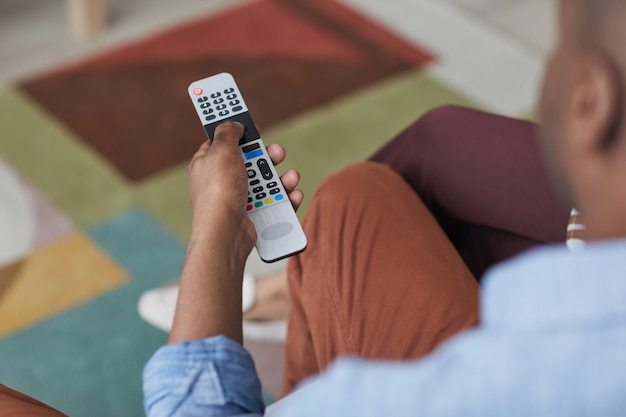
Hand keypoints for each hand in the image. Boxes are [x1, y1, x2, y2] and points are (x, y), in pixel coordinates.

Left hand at [170, 122, 302, 343]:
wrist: (225, 232)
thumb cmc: (219, 190)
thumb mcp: (221, 150)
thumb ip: (228, 132)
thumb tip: (233, 124)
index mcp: (208, 163)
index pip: (224, 143)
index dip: (239, 133)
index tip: (253, 127)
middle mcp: (223, 180)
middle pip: (251, 161)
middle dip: (268, 156)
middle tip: (277, 153)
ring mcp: (239, 198)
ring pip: (266, 182)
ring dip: (282, 179)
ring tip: (290, 178)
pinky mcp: (253, 215)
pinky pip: (274, 203)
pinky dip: (286, 198)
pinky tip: (293, 195)